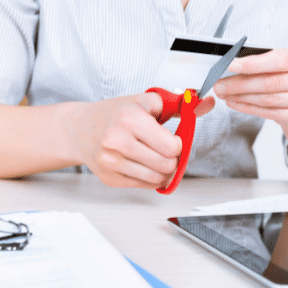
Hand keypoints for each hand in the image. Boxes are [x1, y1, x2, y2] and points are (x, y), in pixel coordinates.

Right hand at [63, 93, 213, 188]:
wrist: (80, 129)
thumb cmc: (116, 113)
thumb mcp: (146, 102)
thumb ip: (179, 105)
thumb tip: (208, 103)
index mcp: (129, 118)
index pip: (171, 146)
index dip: (178, 144)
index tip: (173, 139)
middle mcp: (117, 141)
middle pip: (166, 164)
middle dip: (173, 159)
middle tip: (166, 150)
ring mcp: (111, 162)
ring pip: (157, 178)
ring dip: (164, 170)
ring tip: (157, 157)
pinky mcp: (110, 178)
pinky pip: (145, 185)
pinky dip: (152, 177)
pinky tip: (145, 164)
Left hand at [213, 44, 287, 131]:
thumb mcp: (284, 60)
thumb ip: (264, 60)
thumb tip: (233, 65)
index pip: (280, 60)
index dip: (254, 64)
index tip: (231, 65)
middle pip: (272, 82)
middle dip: (241, 84)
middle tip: (220, 85)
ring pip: (269, 100)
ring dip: (242, 98)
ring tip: (225, 95)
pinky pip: (271, 113)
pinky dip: (250, 108)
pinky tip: (236, 104)